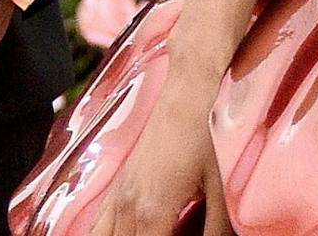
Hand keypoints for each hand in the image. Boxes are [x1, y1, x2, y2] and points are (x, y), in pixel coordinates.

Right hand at [87, 72, 232, 235]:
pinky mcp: (116, 190)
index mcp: (153, 213)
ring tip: (154, 233)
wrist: (187, 95)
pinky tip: (124, 235)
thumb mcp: (221, 187)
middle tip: (170, 234)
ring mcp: (116, 199)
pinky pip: (96, 230)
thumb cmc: (208, 136)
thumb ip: (218, 229)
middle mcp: (126, 209)